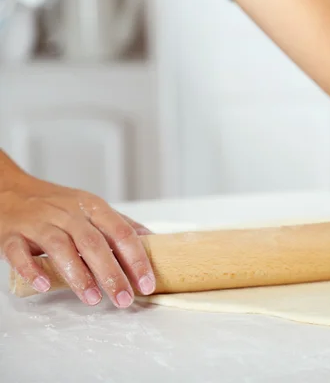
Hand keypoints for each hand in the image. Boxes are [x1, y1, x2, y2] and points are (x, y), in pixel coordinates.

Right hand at [0, 173, 155, 306]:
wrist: (9, 191)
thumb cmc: (57, 205)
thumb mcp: (92, 208)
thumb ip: (120, 225)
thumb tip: (154, 241)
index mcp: (93, 207)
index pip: (121, 232)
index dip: (137, 259)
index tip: (147, 283)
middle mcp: (68, 213)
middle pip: (94, 243)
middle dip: (112, 274)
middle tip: (124, 299)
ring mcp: (39, 223)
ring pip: (60, 248)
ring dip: (78, 275)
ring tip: (93, 299)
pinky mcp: (12, 235)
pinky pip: (19, 253)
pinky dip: (31, 269)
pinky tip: (44, 286)